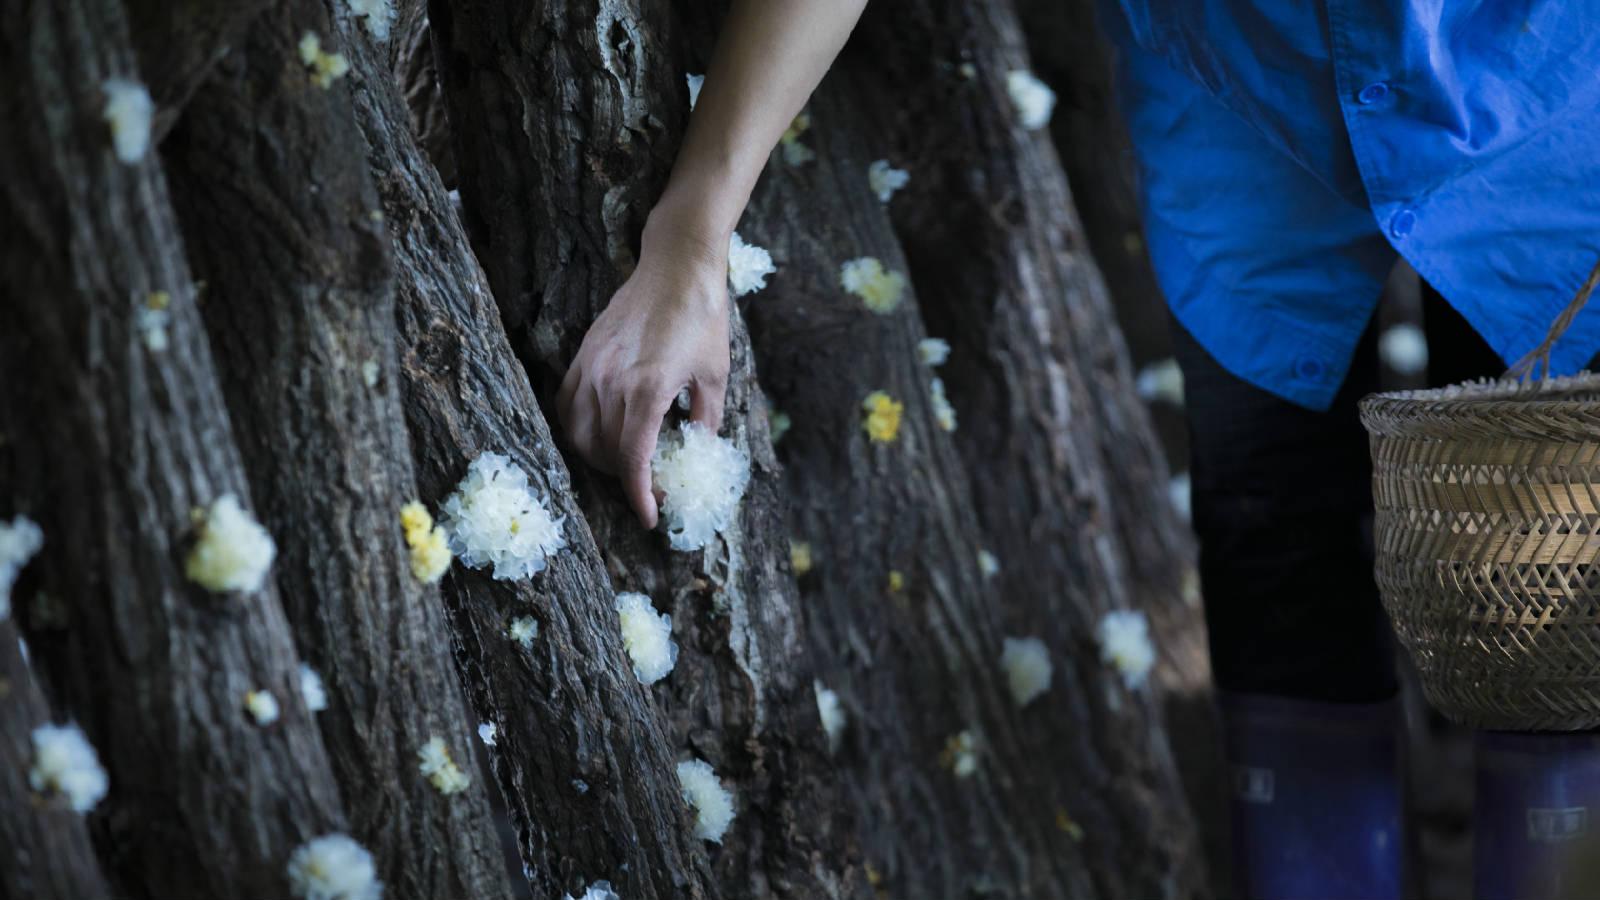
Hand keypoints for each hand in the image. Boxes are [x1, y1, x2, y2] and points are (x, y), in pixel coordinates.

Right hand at [557, 217, 730, 527]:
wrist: (677, 265)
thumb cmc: (703, 317)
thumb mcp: (717, 375)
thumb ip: (706, 421)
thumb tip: (696, 453)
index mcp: (648, 390)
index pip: (633, 461)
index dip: (640, 496)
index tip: (650, 517)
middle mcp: (612, 382)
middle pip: (605, 453)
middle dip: (627, 480)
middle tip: (652, 487)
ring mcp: (591, 367)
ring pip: (579, 434)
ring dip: (599, 459)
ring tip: (625, 463)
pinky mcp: (582, 354)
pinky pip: (565, 405)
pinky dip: (575, 429)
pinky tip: (596, 435)